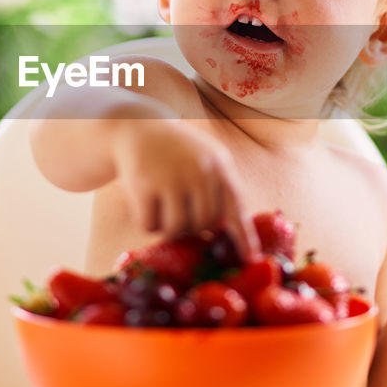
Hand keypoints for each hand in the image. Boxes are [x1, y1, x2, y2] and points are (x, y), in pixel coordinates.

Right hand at [111, 119, 258, 257]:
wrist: (137, 128)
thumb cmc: (176, 152)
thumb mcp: (206, 158)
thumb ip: (220, 188)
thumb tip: (232, 233)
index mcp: (219, 165)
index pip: (236, 207)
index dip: (244, 236)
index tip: (249, 258)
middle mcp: (199, 171)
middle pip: (204, 224)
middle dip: (193, 227)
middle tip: (181, 216)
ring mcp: (171, 177)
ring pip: (178, 229)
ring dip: (169, 229)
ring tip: (164, 213)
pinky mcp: (144, 185)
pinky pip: (150, 225)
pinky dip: (147, 223)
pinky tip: (145, 205)